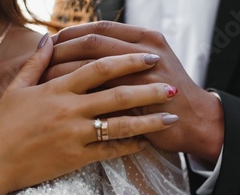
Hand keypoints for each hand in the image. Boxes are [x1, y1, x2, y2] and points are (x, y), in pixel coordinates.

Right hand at [0, 34, 177, 194]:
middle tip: (171, 87)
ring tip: (171, 118)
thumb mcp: (16, 89)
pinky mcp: (75, 158)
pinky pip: (108, 152)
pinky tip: (145, 143)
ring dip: (148, 121)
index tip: (149, 58)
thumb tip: (47, 39)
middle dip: (149, 90)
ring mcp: (74, 135)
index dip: (127, 60)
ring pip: (119, 125)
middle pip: (118, 95)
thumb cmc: (2, 124)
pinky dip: (128, 147)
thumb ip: (36, 63)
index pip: (99, 68)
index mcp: (56, 88)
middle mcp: (69, 109)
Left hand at [48, 21, 223, 164]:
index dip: (72, 33)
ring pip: (92, 64)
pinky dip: (78, 95)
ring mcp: (142, 73)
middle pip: (92, 41)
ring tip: (45, 78)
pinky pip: (99, 92)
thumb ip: (126, 54)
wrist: (197, 121)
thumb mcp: (153, 64)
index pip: (100, 27)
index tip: (52, 41)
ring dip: (66, 70)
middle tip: (43, 59)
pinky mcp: (140, 98)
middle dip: (63, 49)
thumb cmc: (170, 96)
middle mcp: (144, 49)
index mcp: (145, 38)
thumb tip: (90, 49)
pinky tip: (62, 100)